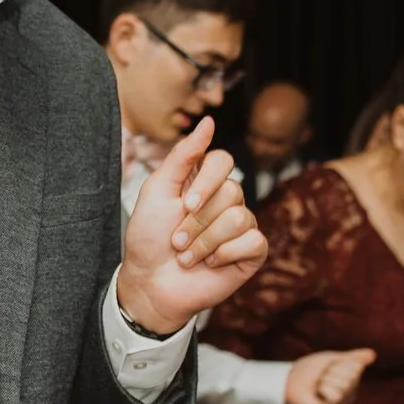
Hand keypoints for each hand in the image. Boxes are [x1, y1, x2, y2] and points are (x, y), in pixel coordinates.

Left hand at [118, 117, 269, 337]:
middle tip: (177, 239)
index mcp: (203, 181)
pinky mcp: (251, 252)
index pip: (223, 160)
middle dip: (197, 221)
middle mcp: (226, 199)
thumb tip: (208, 120)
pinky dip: (225, 255)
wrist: (150, 283)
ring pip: (239, 217)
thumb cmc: (149, 237)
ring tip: (187, 255)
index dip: (207, 181)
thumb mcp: (158, 190)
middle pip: (231, 190)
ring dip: (205, 242)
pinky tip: (210, 264)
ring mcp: (241, 225)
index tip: (184, 205)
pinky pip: (254, 240)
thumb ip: (183, 155)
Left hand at [284, 348, 374, 403]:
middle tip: (320, 377)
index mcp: (351, 383)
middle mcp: (348, 396)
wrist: (287, 382)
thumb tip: (373, 354)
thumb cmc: (307, 371)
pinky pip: (336, 394)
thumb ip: (352, 358)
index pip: (356, 365)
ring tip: (316, 386)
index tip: (327, 368)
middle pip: (351, 375)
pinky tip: (316, 394)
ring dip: (326, 379)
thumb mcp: (331, 360)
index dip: (338, 362)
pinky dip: (323, 389)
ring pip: (344, 384)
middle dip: (332, 371)